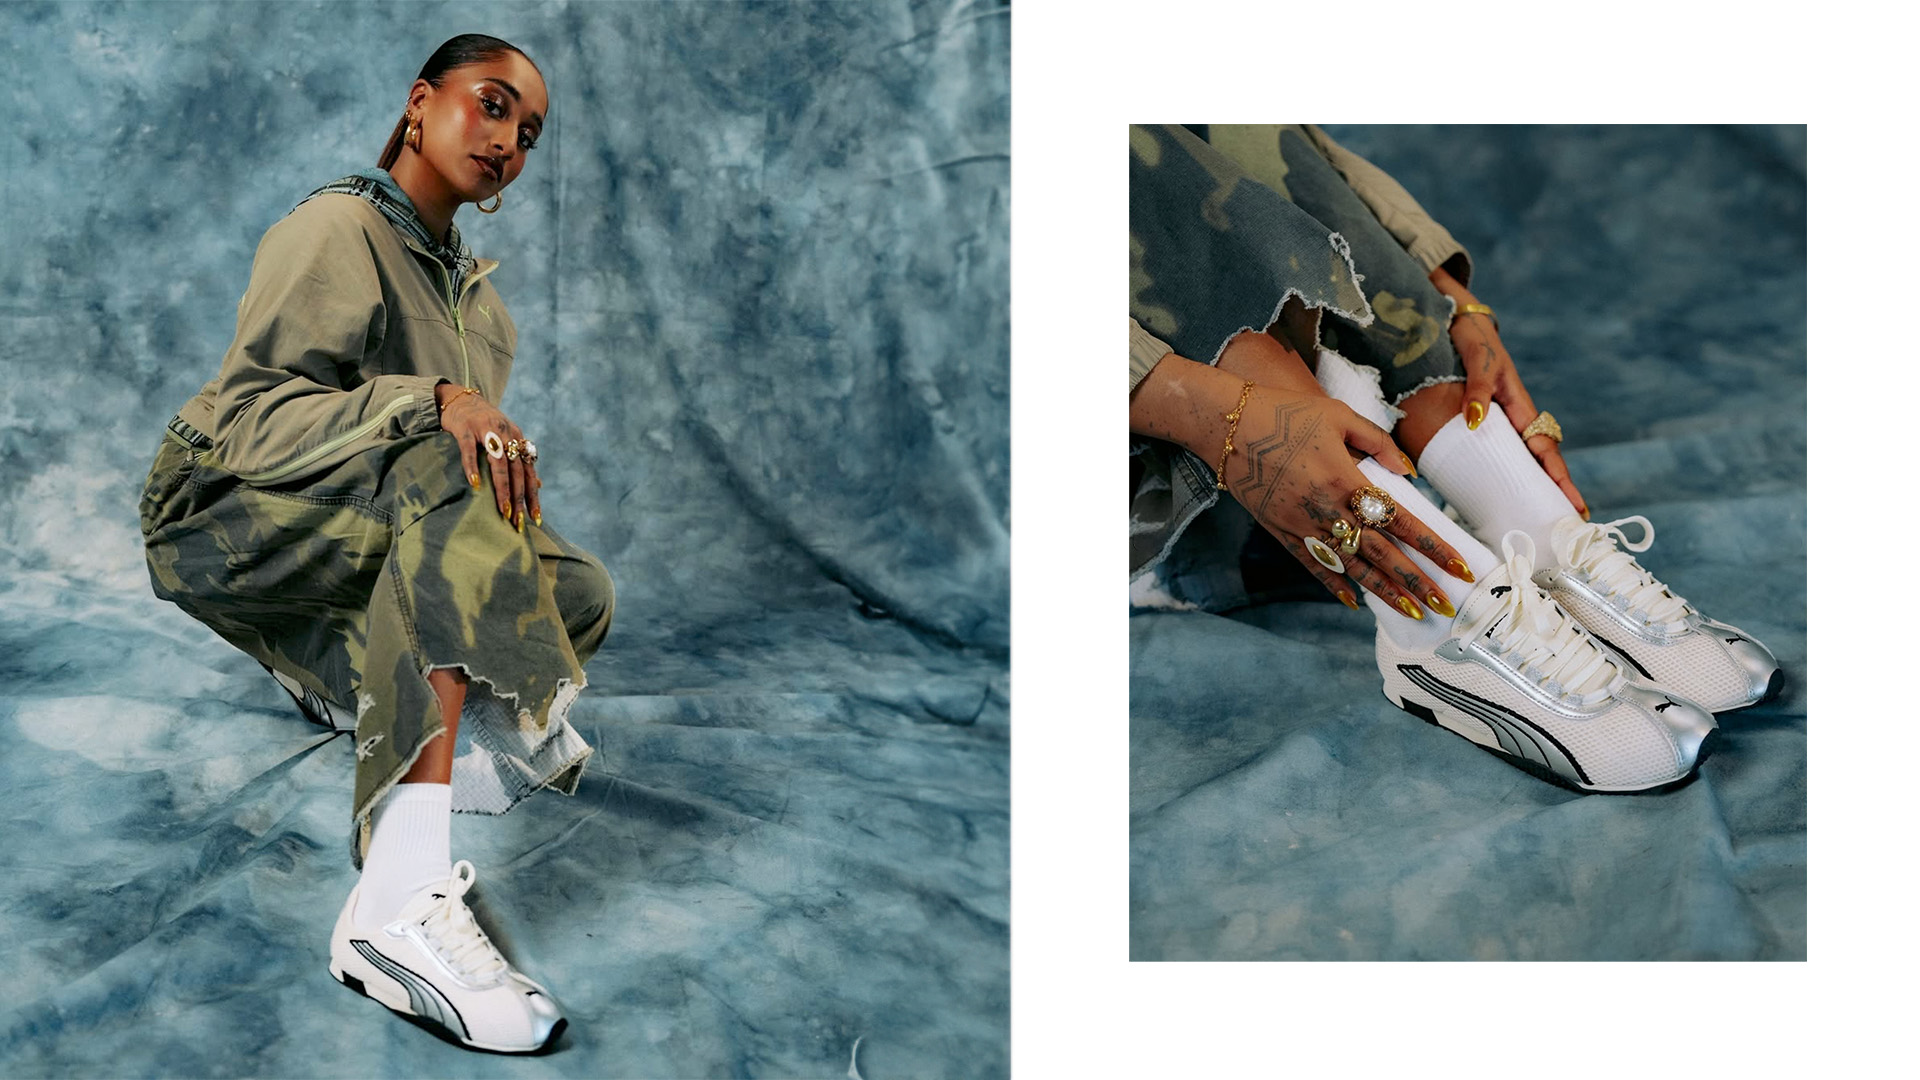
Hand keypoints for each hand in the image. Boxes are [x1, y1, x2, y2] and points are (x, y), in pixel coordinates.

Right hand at [435, 381, 541, 531]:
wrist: (460, 398)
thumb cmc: (484, 424)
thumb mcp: (506, 439)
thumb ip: (520, 461)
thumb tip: (538, 485)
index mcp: (518, 438)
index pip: (529, 471)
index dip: (533, 495)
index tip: (535, 518)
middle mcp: (507, 434)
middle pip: (517, 470)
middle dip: (519, 497)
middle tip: (518, 521)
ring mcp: (486, 430)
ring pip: (498, 462)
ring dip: (502, 487)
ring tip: (503, 509)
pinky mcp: (465, 429)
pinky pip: (469, 450)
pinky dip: (473, 467)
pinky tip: (475, 485)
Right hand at [1131, 337, 1471, 615]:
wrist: (1226, 426)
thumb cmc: (1284, 413)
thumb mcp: (1338, 416)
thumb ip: (1378, 442)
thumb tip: (1409, 472)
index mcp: (1346, 479)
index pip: (1401, 522)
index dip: (1433, 547)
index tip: (1460, 567)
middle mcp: (1327, 510)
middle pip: (1381, 554)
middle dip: (1417, 582)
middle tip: (1446, 606)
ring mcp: (1302, 525)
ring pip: (1350, 567)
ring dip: (1383, 592)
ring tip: (1412, 612)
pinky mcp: (1281, 531)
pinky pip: (1312, 565)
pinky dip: (1333, 586)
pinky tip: (1354, 602)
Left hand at [1432, 268, 1587, 517]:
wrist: (1452, 317)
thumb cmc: (1468, 335)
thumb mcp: (1475, 358)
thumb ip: (1477, 389)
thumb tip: (1474, 422)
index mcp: (1518, 405)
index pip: (1544, 450)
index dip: (1559, 479)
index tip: (1576, 505)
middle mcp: (1513, 416)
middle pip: (1541, 460)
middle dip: (1556, 491)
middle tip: (1572, 524)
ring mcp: (1500, 419)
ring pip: (1523, 458)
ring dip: (1536, 486)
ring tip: (1544, 517)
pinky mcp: (1484, 418)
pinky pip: (1500, 451)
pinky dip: (1507, 472)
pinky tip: (1501, 493)